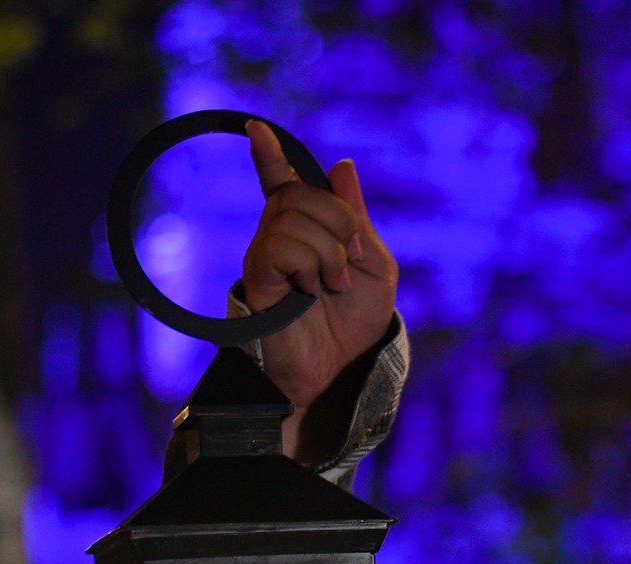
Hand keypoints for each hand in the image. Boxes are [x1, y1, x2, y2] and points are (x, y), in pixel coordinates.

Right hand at [241, 121, 397, 425]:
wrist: (340, 369)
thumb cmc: (354, 323)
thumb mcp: (374, 265)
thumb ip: (359, 218)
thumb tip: (342, 166)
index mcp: (308, 230)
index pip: (283, 183)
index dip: (269, 156)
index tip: (256, 128)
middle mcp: (280, 237)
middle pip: (303, 194)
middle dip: (339, 222)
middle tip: (347, 262)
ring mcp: (266, 256)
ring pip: (295, 218)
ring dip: (329, 252)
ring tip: (331, 285)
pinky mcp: (257, 277)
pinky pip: (281, 245)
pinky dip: (309, 264)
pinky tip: (311, 290)